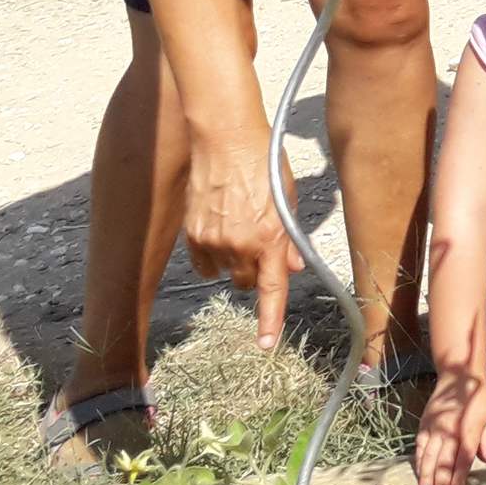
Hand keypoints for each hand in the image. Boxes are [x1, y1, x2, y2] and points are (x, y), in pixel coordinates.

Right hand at [185, 124, 301, 346]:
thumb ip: (291, 238)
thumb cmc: (264, 163)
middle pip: (248, 281)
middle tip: (261, 243)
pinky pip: (204, 264)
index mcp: (270, 237)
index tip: (266, 344)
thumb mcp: (289, 198)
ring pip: (226, 273)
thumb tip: (293, 268)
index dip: (269, 320)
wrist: (226, 140)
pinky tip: (220, 230)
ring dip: (235, 260)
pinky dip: (213, 255)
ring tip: (240, 225)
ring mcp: (213, 242)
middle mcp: (240, 245)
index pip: (271, 290)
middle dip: (257, 271)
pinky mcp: (191, 236)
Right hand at [415, 370, 485, 484]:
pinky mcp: (424, 425)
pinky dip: (418, 462)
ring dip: (426, 476)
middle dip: (441, 483)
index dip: (460, 476)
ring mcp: (434, 427)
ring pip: (428, 456)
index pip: (464, 457)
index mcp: (469, 428)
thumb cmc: (479, 398)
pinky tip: (418, 475)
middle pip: (444, 460)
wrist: (458, 375)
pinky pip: (419, 447)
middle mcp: (449, 429)